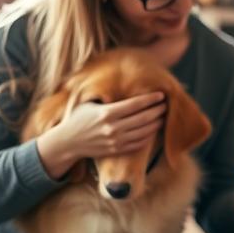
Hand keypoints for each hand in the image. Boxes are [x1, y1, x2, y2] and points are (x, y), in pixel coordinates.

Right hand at [37, 92, 165, 178]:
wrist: (68, 142)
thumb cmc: (78, 118)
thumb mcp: (89, 103)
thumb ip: (106, 97)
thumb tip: (121, 82)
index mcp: (106, 113)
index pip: (134, 105)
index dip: (150, 99)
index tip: (160, 94)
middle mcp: (112, 128)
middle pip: (142, 118)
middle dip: (157, 110)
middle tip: (166, 104)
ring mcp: (115, 141)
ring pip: (143, 132)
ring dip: (156, 123)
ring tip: (163, 116)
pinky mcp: (116, 151)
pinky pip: (138, 144)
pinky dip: (149, 137)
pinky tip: (153, 129)